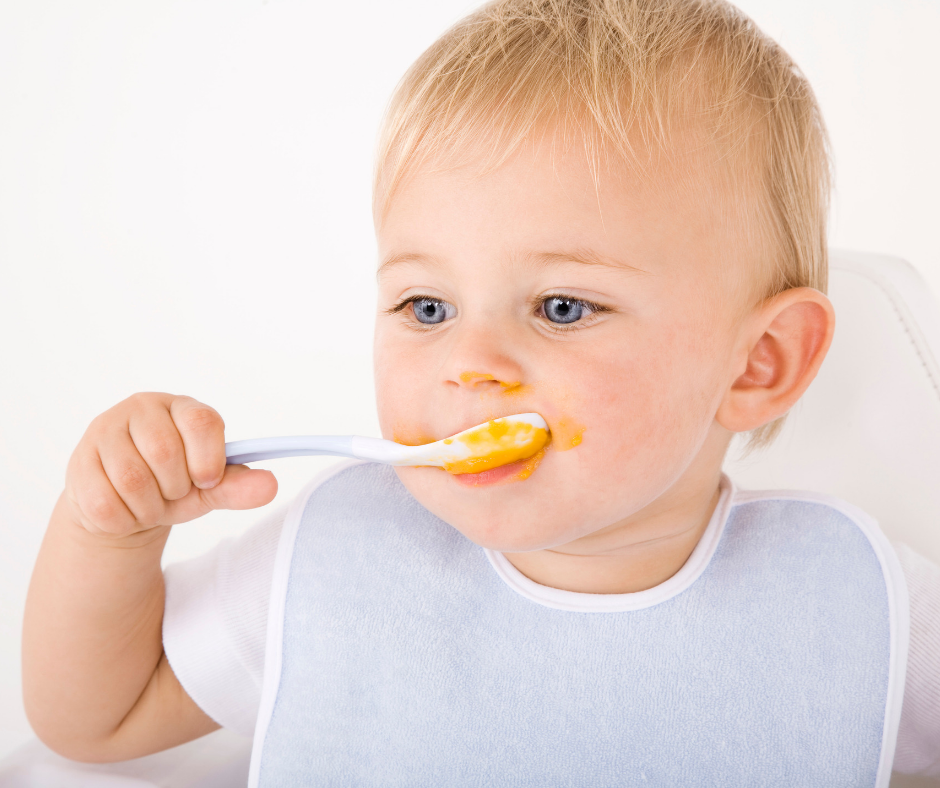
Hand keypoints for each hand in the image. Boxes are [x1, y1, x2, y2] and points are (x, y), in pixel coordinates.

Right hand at [64, 393, 276, 537]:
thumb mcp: (210, 489)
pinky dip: (124, 519)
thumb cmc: (174, 487)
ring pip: (133, 479)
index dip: (208, 459)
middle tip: (173, 493)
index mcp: (182, 407)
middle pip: (165, 453)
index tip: (207, 481)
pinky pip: (105, 502)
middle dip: (175, 488)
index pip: (202, 422)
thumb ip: (239, 486)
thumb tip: (271, 485)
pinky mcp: (79, 461)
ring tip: (150, 503)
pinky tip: (125, 510)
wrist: (126, 506)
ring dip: (149, 507)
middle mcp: (142, 409)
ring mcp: (105, 431)